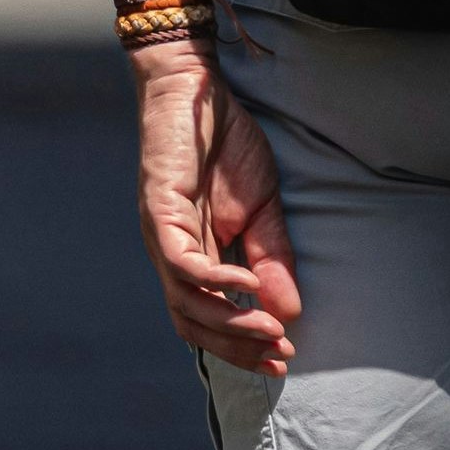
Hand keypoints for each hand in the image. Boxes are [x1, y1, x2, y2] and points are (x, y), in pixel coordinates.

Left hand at [131, 43, 300, 374]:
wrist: (198, 90)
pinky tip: (246, 282)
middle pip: (191, 322)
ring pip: (184, 299)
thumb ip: (272, 259)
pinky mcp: (159, 208)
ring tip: (271, 327)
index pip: (207, 320)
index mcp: (192, 256)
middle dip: (236, 345)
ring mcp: (161, 232)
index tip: (282, 359)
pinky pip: (181, 259)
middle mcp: (170, 253)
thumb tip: (290, 313)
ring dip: (229, 321)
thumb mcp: (263, 210)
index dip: (241, 346)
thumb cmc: (227, 147)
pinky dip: (214, 278)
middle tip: (279, 355)